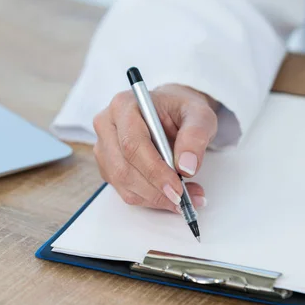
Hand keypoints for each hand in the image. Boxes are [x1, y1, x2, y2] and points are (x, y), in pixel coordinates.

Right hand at [93, 84, 217, 212]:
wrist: (172, 113)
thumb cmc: (181, 110)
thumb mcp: (199, 114)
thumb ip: (195, 136)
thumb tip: (186, 166)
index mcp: (124, 105)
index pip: (132, 144)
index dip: (154, 170)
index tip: (176, 188)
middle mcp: (107, 125)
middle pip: (123, 168)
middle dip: (156, 189)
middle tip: (184, 198)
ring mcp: (104, 148)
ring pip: (123, 184)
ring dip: (155, 197)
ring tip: (185, 197)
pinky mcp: (109, 167)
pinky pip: (126, 191)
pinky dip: (151, 199)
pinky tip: (171, 195)